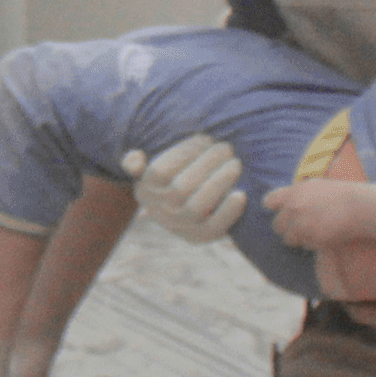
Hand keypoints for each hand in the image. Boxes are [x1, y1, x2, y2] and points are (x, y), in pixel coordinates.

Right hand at [123, 135, 245, 241]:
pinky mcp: (199, 237)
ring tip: (235, 164)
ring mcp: (178, 227)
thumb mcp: (147, 167)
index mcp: (145, 189)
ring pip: (196, 207)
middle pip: (180, 188)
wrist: (179, 206)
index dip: (184, 152)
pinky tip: (241, 194)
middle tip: (226, 148)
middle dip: (207, 164)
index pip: (160, 170)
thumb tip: (135, 160)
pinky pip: (213, 228)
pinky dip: (229, 212)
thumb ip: (134, 161)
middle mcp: (158, 210)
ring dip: (219, 183)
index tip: (204, 139)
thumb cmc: (169, 176)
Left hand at [260, 178, 357, 250]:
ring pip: (289, 239)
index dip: (274, 207)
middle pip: (276, 226)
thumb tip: (282, 202)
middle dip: (286, 228)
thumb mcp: (313, 185)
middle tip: (299, 227)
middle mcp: (293, 209)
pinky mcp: (313, 239)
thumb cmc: (338, 194)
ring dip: (298, 238)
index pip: (268, 202)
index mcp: (292, 193)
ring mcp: (302, 226)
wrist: (358, 206)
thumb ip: (295, 193)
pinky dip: (312, 244)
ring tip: (312, 233)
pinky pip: (306, 246)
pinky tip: (323, 236)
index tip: (281, 211)